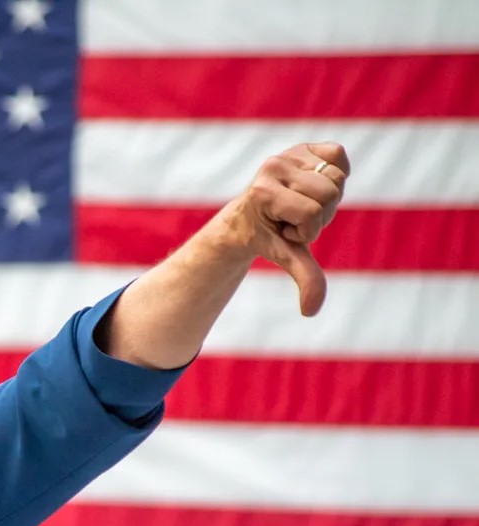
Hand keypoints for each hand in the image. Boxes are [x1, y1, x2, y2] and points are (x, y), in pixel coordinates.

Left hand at [209, 142, 349, 316]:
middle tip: (296, 218)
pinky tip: (314, 185)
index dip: (306, 230)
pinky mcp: (303, 145)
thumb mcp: (288, 257)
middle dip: (319, 215)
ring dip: (327, 198)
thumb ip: (305, 278)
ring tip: (303, 204)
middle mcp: (272, 166)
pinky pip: (339, 154)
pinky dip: (336, 172)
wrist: (254, 213)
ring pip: (337, 177)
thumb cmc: (269, 237)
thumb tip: (311, 311)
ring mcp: (287, 152)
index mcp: (263, 191)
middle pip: (329, 193)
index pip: (310, 213)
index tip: (286, 231)